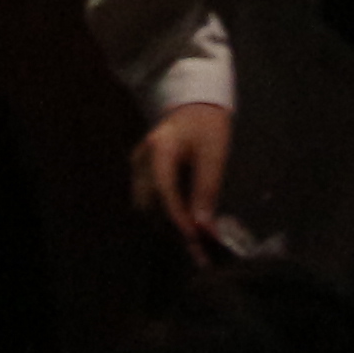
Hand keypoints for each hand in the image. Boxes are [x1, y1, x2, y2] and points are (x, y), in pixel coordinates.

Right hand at [128, 104, 231, 261]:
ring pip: (147, 206)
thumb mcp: (214, 154)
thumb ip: (207, 189)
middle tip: (198, 249)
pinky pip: (150, 199)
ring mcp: (139, 165)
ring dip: (168, 224)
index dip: (179, 219)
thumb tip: (203, 226)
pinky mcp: (143, 171)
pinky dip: (167, 213)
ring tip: (196, 242)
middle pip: (149, 205)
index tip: (196, 239)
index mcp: (160, 149)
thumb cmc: (208, 124)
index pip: (165, 191)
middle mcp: (142, 159)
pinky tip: (187, 223)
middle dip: (172, 228)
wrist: (196, 103)